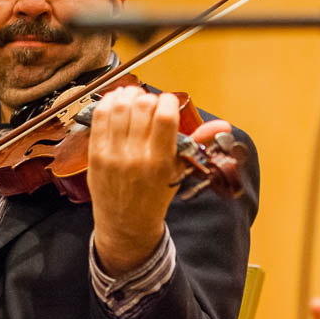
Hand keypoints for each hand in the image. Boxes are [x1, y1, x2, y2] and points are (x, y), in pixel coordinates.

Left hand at [87, 86, 229, 275]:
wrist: (126, 224)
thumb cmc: (155, 197)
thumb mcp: (180, 171)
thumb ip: (199, 142)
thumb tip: (223, 125)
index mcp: (160, 162)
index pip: (164, 117)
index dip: (168, 101)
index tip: (169, 102)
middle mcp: (136, 157)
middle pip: (142, 107)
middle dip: (150, 97)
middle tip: (152, 103)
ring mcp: (113, 154)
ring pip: (119, 107)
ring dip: (129, 95)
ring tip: (135, 97)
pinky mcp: (96, 153)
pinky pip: (99, 117)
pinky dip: (109, 102)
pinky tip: (117, 101)